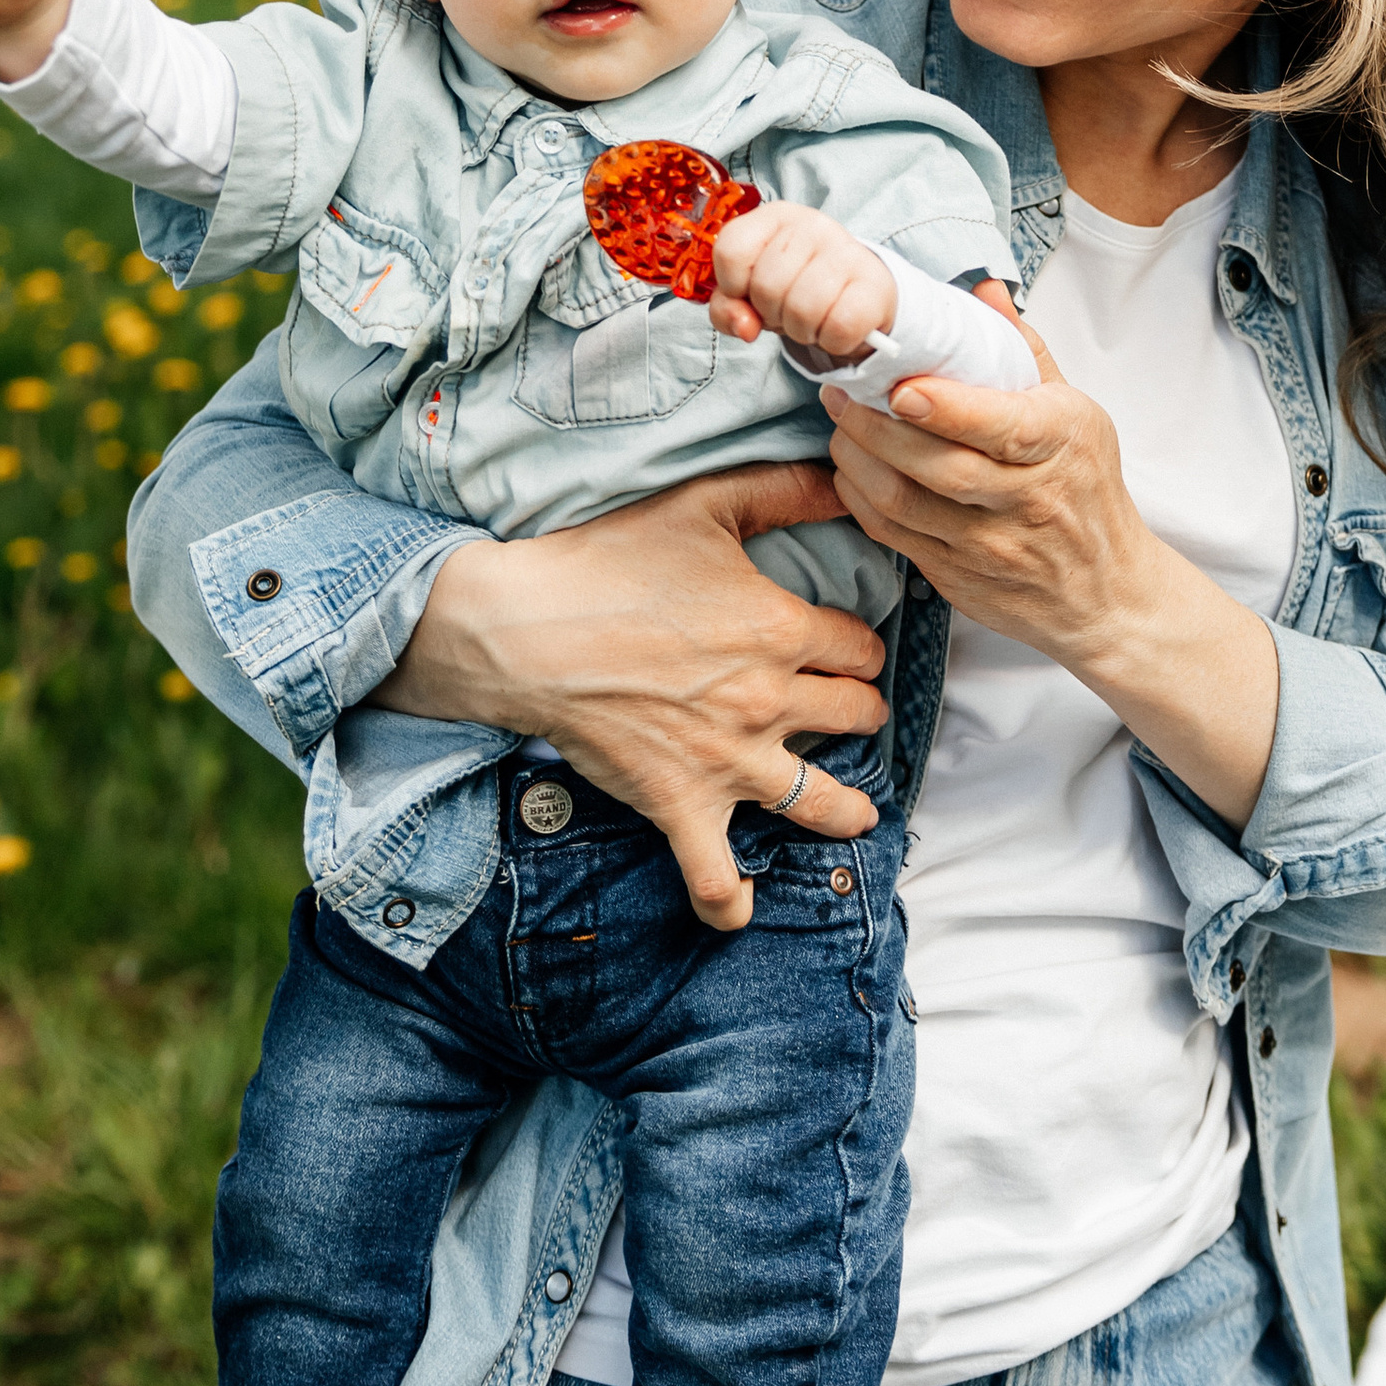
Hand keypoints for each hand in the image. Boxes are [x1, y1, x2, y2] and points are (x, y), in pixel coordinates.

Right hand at [393, 460, 889, 932]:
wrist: (524, 629)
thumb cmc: (610, 561)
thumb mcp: (704, 504)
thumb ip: (785, 488)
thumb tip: (848, 473)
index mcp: (780, 630)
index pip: (860, 646)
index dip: (858, 643)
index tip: (846, 645)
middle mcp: (768, 703)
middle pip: (855, 717)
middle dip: (859, 709)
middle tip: (845, 707)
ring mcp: (727, 762)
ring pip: (817, 802)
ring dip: (846, 810)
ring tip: (857, 813)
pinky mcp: (679, 804)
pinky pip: (713, 875)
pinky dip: (728, 900)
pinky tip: (738, 912)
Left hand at [707, 200, 896, 366]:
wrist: (856, 296)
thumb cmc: (795, 289)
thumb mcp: (750, 294)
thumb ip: (728, 308)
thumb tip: (745, 328)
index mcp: (775, 217)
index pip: (731, 249)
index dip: (732, 285)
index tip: (748, 293)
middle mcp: (813, 225)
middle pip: (766, 286)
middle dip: (771, 313)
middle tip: (788, 309)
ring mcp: (847, 250)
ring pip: (802, 309)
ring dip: (802, 331)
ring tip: (812, 320)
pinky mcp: (875, 284)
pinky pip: (840, 326)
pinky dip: (833, 341)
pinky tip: (836, 328)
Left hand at [824, 296, 1283, 826]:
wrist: (1106, 592)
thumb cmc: (1086, 487)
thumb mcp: (1076, 411)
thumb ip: (1022, 349)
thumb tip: (980, 287)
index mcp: (1061, 445)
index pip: (1001, 427)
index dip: (946, 408)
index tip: (901, 385)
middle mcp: (1029, 499)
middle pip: (940, 467)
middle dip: (876, 427)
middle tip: (839, 390)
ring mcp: (992, 546)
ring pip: (907, 504)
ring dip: (858, 461)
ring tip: (839, 426)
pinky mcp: (961, 579)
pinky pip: (896, 537)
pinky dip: (862, 501)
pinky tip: (852, 471)